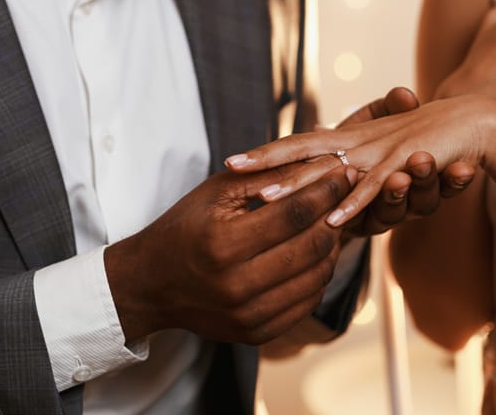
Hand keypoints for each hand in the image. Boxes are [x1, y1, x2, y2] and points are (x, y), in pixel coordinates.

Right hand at [104, 165, 351, 344]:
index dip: (324, 191)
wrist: (152, 283)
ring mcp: (247, 315)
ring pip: (316, 277)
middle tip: (343, 196)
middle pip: (310, 247)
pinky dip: (318, 275)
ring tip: (330, 223)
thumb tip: (320, 162)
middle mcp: (236, 285)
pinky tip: (314, 254)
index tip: (341, 172)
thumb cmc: (187, 227)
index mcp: (223, 243)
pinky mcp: (256, 334)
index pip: (293, 214)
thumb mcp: (217, 191)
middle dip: (334, 216)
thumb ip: (268, 176)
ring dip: (331, 246)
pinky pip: (307, 303)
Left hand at [226, 95, 495, 228]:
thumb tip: (329, 178)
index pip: (299, 145)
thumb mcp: (384, 156)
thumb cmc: (426, 137)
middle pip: (303, 153)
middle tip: (230, 169)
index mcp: (350, 138)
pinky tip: (331, 221)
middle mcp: (357, 143)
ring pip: (330, 172)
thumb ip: (358, 171)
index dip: (266, 153)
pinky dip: (353, 205)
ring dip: (297, 185)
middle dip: (266, 163)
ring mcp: (378, 155)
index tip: (230, 161)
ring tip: (266, 196)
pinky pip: (374, 191)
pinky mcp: (403, 169)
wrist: (473, 123)